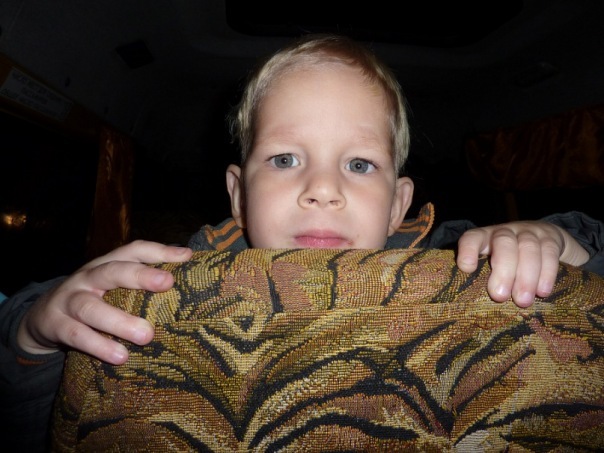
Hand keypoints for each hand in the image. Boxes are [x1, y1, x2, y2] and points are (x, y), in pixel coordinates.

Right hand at [17, 240, 192, 364]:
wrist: (42, 317)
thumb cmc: (94, 299)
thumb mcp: (114, 286)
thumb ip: (142, 281)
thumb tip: (187, 272)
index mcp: (107, 264)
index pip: (133, 250)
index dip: (159, 251)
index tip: (186, 257)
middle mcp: (88, 277)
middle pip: (113, 271)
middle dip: (140, 275)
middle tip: (167, 284)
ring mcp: (70, 300)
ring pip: (91, 308)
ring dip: (119, 321)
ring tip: (146, 335)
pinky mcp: (56, 325)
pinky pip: (76, 335)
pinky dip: (98, 346)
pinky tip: (120, 357)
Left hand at [456, 221, 588, 306]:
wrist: (547, 241)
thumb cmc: (509, 262)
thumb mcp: (493, 265)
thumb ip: (484, 278)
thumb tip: (478, 308)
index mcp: (484, 238)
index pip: (472, 237)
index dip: (468, 249)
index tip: (467, 268)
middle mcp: (505, 232)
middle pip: (503, 243)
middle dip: (503, 270)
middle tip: (500, 296)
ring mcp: (529, 232)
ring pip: (528, 248)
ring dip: (526, 277)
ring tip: (523, 301)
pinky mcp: (551, 238)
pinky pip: (549, 253)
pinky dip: (547, 273)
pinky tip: (543, 292)